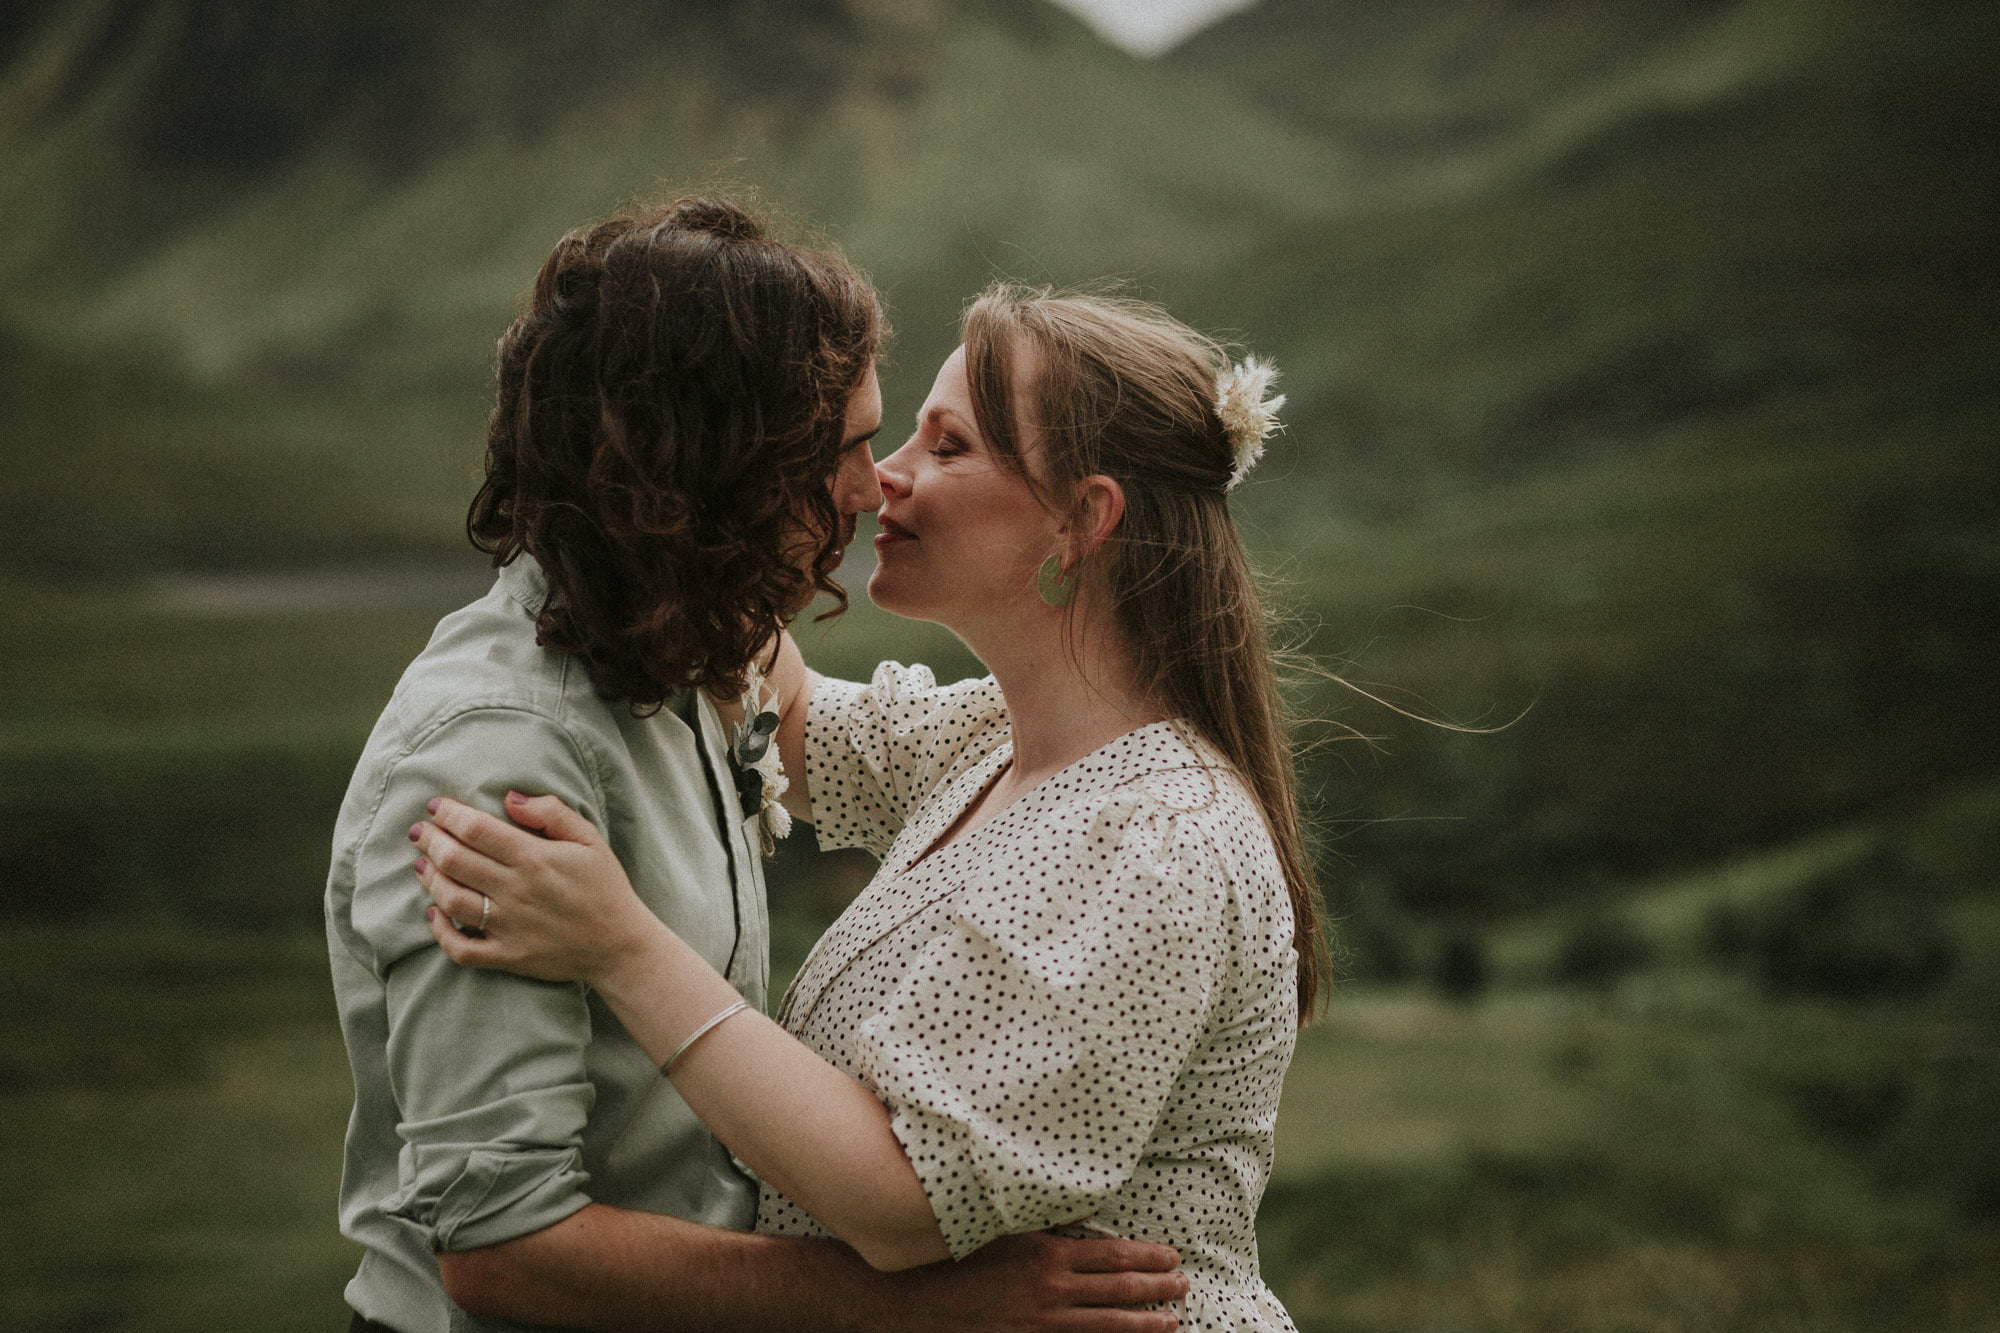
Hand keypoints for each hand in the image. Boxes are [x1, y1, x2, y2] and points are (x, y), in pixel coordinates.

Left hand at [411, 792, 663, 985]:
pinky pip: (460, 948)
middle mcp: (516, 891)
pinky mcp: (507, 956)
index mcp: (535, 858)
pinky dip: (439, 931)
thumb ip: (552, 813)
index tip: (437, 807)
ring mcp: (509, 926)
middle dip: (430, 841)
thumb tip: (510, 798)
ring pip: (450, 900)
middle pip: (454, 860)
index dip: (449, 814)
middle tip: (419, 832)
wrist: (620, 946)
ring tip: (422, 864)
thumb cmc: (605, 887)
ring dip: (429, 878)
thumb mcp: (589, 839)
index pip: (476, 829)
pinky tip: (434, 913)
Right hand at [867, 1231, 1185, 1332]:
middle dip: (1157, 1291)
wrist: (913, 1301)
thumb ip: (1044, 1221)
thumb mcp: (1001, 1226)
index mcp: (1046, 1254)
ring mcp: (1041, 1325)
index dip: (1148, 1258)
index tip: (1172, 1256)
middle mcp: (1049, 1291)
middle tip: (1185, 1287)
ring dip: (1144, 1325)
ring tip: (1173, 1322)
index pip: (1112, 1256)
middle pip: (1118, 1292)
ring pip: (1106, 1327)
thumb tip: (1082, 1208)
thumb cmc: (955, 1257)